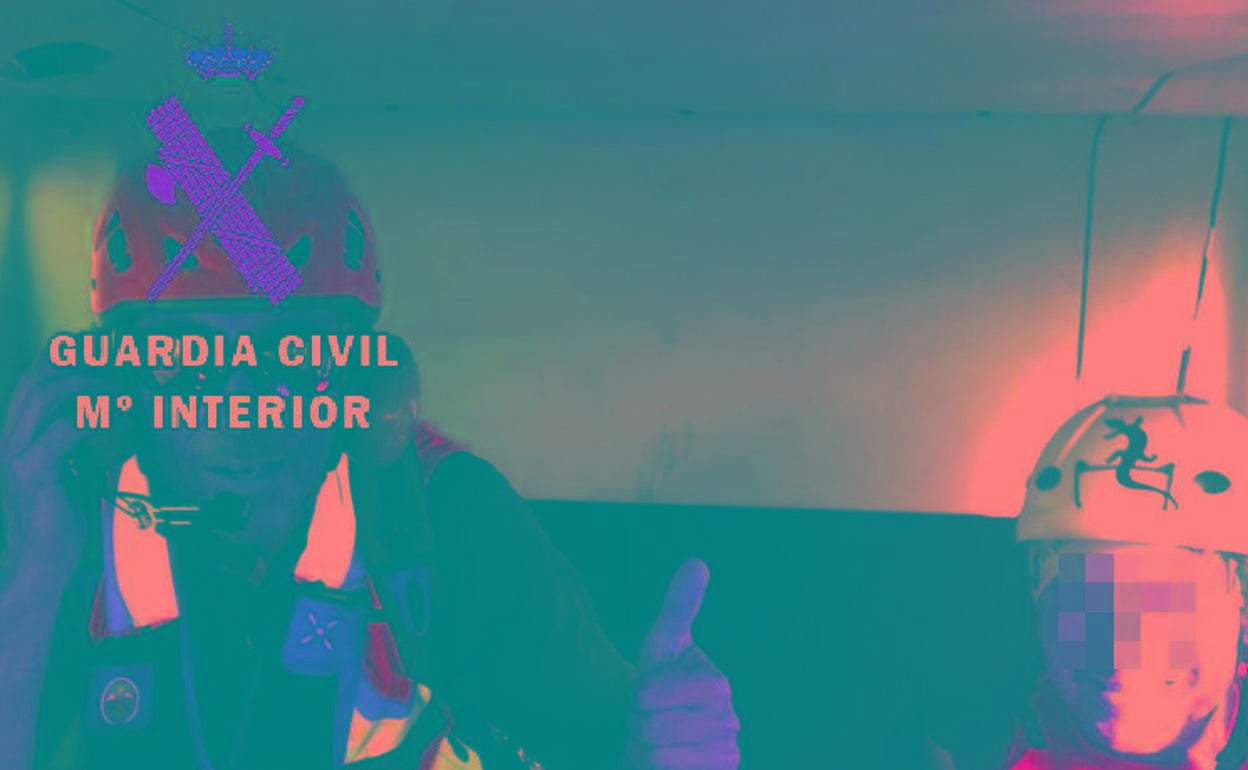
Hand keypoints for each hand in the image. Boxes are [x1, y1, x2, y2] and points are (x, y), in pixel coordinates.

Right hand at [0, 349, 128, 577]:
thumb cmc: (65, 517)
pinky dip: (99, 420)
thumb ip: (90, 437)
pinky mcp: (30, 471)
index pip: (35, 375)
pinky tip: (124, 425)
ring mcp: (14, 452)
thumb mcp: (78, 467)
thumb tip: (125, 408)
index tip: (107, 350)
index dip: (68, 355)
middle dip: (83, 362)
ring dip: (93, 385)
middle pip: (40, 375)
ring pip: (48, 393)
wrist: (44, 564)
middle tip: (123, 365)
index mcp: (18, 431)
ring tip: (126, 391)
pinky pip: (66, 429)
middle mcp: (9, 435)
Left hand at [626, 558, 739, 769]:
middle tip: (645, 717)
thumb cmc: (661, 683)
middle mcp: (728, 722)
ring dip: (637, 750)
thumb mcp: (663, 643)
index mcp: (716, 684)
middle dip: (634, 723)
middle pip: (647, 728)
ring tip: (651, 739)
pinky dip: (647, 769)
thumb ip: (678, 605)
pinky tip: (661, 761)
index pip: (646, 694)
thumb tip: (698, 562)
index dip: (633, 694)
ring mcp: (724, 756)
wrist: (666, 732)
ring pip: (651, 758)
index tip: (644, 693)